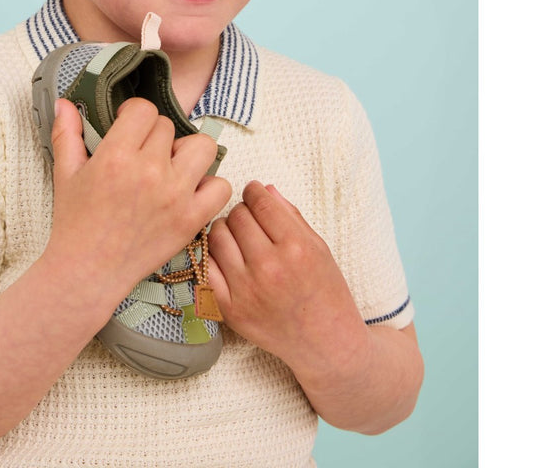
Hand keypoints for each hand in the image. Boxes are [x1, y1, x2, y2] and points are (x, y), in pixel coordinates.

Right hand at [45, 98, 232, 308]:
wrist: (88, 273)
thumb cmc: (75, 224)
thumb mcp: (65, 173)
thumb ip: (67, 133)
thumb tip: (64, 102)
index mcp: (116, 156)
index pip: (144, 110)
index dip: (134, 115)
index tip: (128, 128)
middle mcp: (149, 172)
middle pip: (168, 127)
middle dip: (154, 137)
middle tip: (141, 156)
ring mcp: (175, 196)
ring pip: (203, 146)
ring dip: (187, 152)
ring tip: (170, 167)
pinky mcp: (191, 219)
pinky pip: (221, 187)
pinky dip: (209, 186)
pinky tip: (188, 191)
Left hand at [207, 181, 368, 373]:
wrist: (326, 345)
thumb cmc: (327, 293)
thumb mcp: (320, 247)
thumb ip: (290, 215)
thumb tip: (263, 189)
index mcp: (296, 248)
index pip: (259, 201)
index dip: (255, 192)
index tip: (256, 194)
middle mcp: (269, 268)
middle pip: (236, 216)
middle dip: (243, 212)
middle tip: (252, 222)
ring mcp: (246, 290)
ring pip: (216, 235)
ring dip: (226, 231)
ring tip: (240, 239)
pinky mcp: (229, 309)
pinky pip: (206, 266)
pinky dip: (214, 257)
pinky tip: (229, 258)